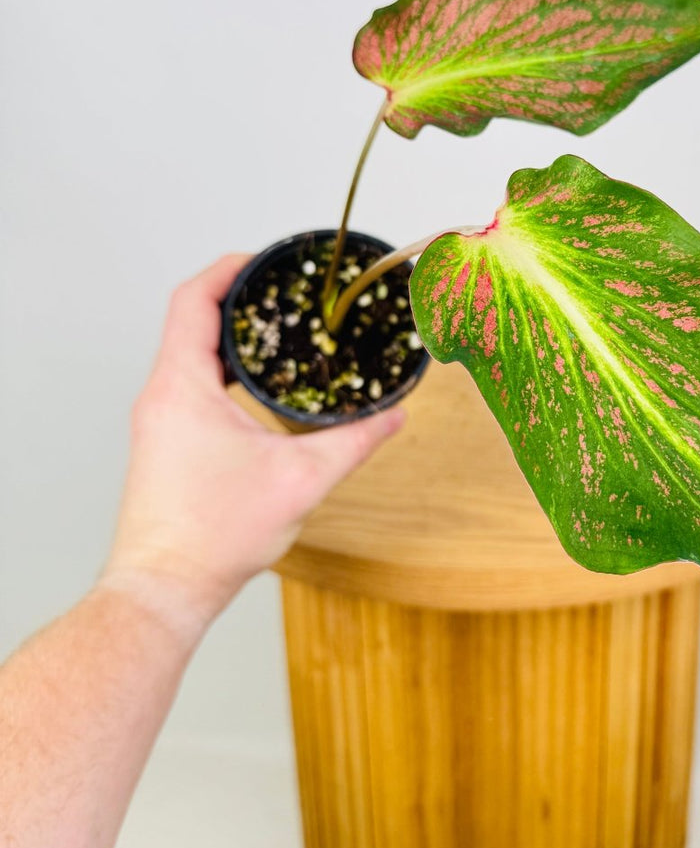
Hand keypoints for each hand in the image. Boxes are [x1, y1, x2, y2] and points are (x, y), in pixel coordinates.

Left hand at [101, 254, 403, 646]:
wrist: (164, 588)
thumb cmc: (213, 538)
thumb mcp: (301, 481)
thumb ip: (354, 442)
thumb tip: (393, 417)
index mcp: (182, 387)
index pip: (193, 300)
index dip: (231, 270)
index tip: (266, 259)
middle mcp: (161, 397)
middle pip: (190, 320)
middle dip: (239, 299)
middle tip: (284, 291)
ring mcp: (157, 421)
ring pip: (189, 355)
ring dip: (230, 338)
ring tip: (278, 332)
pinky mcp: (163, 443)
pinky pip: (191, 385)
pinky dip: (223, 371)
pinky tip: (261, 388)